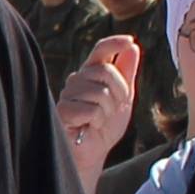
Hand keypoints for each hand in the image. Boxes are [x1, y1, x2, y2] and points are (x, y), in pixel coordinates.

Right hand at [54, 39, 142, 193]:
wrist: (92, 153)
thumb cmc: (105, 126)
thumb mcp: (123, 98)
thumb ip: (126, 73)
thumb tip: (132, 48)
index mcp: (90, 74)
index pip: (100, 51)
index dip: (113, 43)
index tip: (129, 40)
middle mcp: (77, 80)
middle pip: (105, 71)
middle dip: (119, 92)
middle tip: (114, 109)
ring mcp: (67, 94)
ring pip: (99, 92)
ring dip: (107, 111)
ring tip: (99, 121)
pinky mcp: (62, 111)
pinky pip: (90, 109)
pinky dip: (96, 121)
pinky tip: (88, 127)